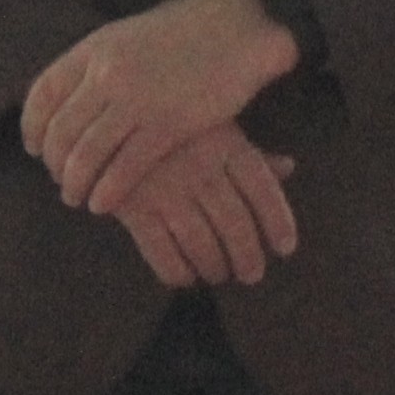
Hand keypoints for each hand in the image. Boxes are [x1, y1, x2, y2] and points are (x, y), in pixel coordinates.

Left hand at [24, 0, 302, 216]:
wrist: (240, 24)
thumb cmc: (191, 30)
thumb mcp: (132, 36)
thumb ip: (104, 63)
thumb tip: (80, 94)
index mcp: (95, 48)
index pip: (43, 93)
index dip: (33, 127)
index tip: (34, 149)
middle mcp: (107, 74)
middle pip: (60, 130)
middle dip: (55, 163)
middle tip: (60, 181)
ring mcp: (135, 100)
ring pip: (86, 154)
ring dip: (75, 183)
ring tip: (77, 198)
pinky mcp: (167, 125)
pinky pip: (124, 168)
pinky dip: (107, 191)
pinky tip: (103, 204)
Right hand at [103, 124, 297, 289]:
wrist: (106, 118)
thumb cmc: (171, 123)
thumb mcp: (213, 126)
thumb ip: (249, 153)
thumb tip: (288, 168)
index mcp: (225, 144)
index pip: (262, 189)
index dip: (278, 222)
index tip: (285, 248)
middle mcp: (199, 168)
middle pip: (235, 224)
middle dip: (247, 257)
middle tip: (251, 274)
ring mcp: (165, 189)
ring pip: (201, 243)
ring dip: (214, 267)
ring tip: (218, 274)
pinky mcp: (132, 207)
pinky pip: (161, 252)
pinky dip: (177, 272)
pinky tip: (184, 276)